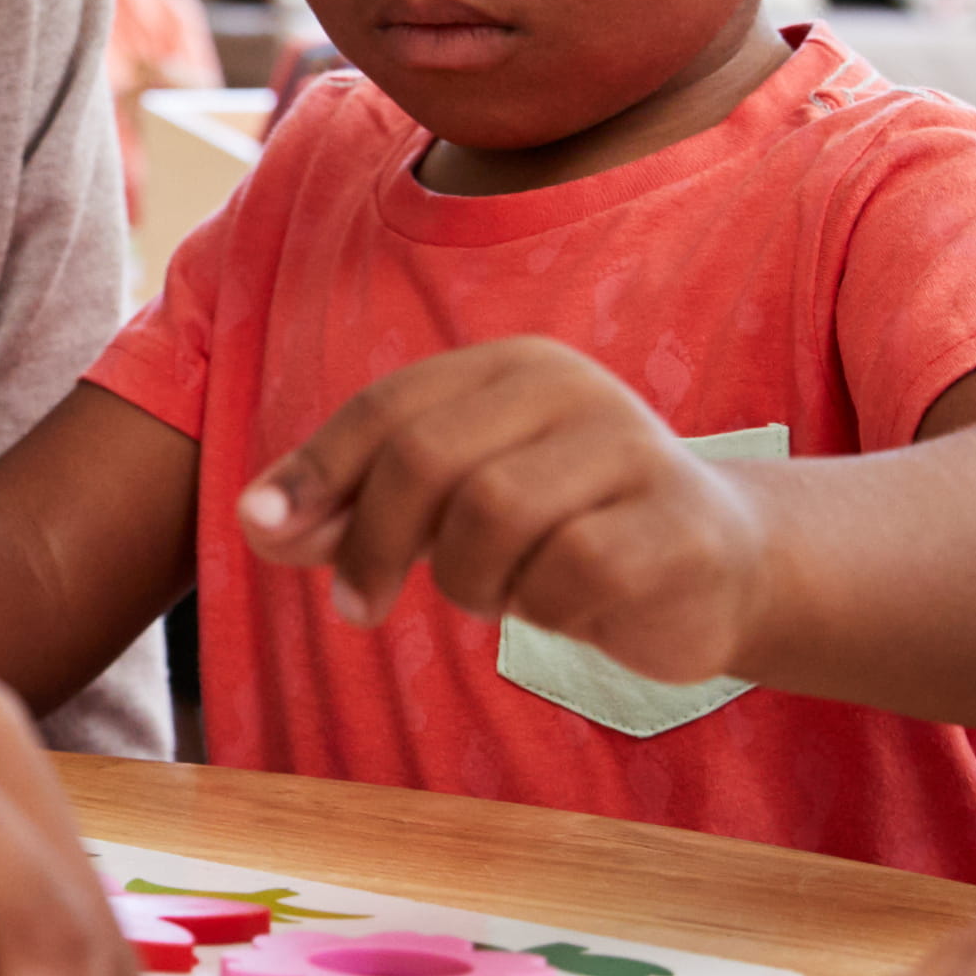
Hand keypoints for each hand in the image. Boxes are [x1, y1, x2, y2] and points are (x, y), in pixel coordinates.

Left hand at [233, 339, 772, 683]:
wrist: (719, 568)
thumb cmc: (564, 531)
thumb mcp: (453, 509)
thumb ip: (356, 508)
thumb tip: (256, 521)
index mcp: (513, 367)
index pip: (388, 408)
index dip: (317, 472)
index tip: (268, 533)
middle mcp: (575, 390)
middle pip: (429, 459)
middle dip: (373, 542)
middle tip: (358, 607)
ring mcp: (633, 451)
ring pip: (492, 518)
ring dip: (469, 582)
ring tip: (496, 593)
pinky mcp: (678, 525)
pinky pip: (567, 575)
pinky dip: (542, 608)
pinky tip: (566, 606)